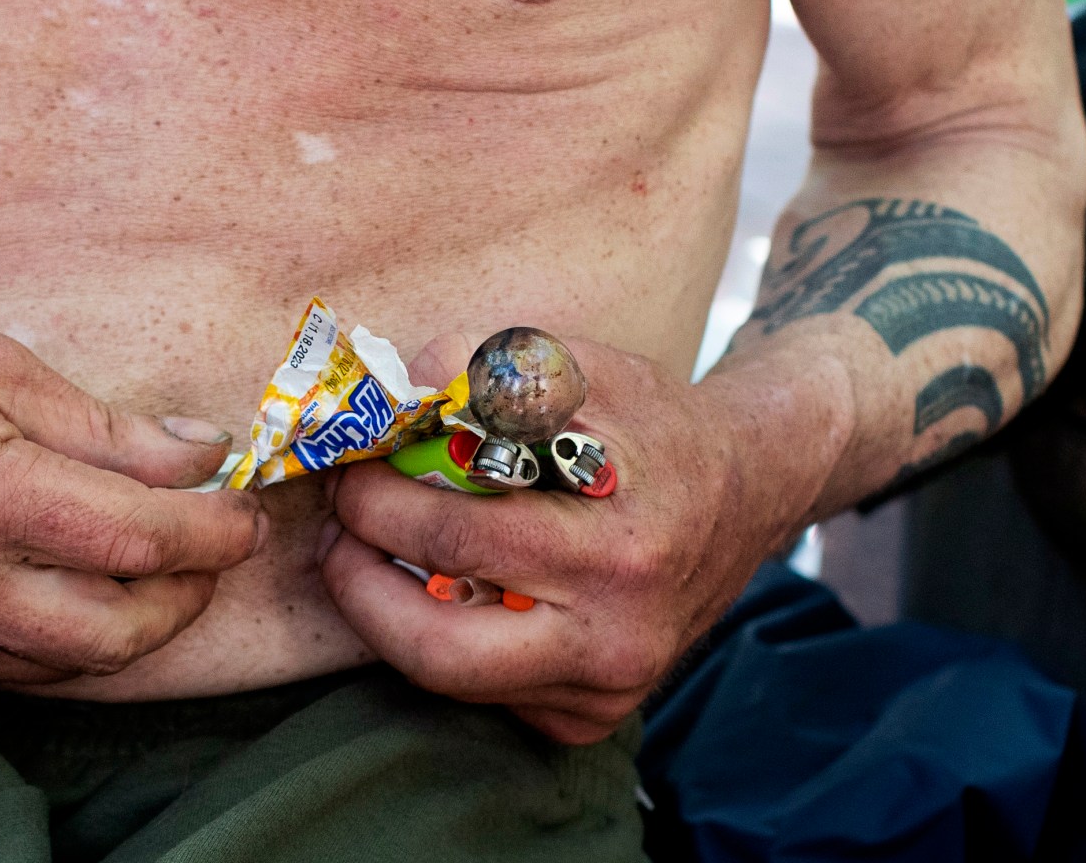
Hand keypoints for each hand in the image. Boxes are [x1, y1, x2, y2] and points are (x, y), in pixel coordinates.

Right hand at [0, 306, 265, 683]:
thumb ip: (102, 426)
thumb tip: (199, 457)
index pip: (139, 539)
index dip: (212, 530)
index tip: (244, 507)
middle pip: (114, 631)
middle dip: (186, 595)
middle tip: (213, 547)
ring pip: (61, 665)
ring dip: (128, 627)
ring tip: (157, 571)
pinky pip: (0, 666)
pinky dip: (55, 639)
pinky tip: (74, 590)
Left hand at [319, 331, 806, 742]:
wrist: (748, 491)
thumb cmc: (653, 424)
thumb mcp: (581, 368)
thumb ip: (483, 372)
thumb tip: (393, 391)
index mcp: (617, 550)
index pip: (459, 540)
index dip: (380, 503)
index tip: (351, 471)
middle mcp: (615, 637)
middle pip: (438, 649)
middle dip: (359, 589)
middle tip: (336, 535)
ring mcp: (605, 690)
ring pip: (451, 681)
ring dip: (386, 617)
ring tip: (365, 553)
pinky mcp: (591, 717)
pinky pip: (486, 692)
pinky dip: (444, 639)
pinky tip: (438, 587)